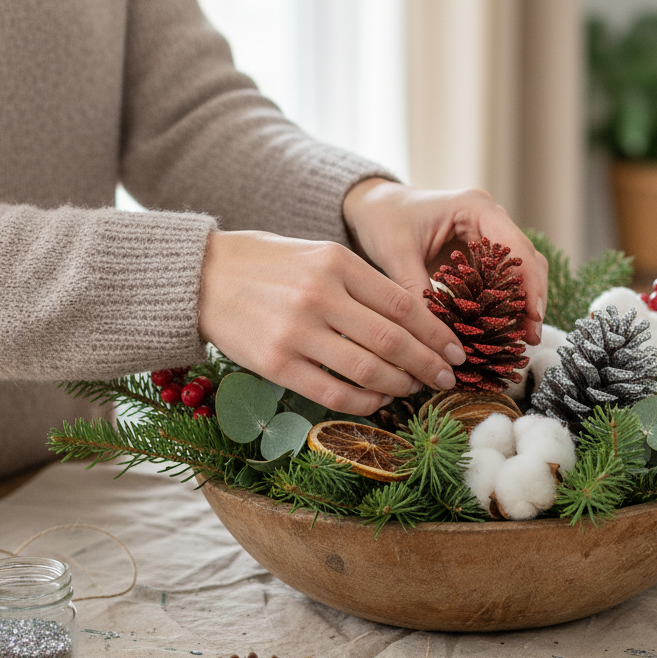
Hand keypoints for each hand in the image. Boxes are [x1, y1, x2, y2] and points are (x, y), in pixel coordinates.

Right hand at [197, 230, 466, 415]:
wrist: (202, 275)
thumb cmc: (268, 265)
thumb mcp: (319, 256)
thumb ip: (363, 284)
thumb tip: (416, 321)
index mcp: (337, 262)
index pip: (403, 304)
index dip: (436, 332)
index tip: (454, 350)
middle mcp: (320, 295)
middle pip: (392, 340)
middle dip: (428, 364)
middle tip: (446, 378)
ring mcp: (296, 331)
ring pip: (368, 370)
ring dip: (400, 386)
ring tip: (414, 389)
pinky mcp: (275, 364)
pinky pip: (333, 392)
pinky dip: (364, 402)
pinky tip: (378, 401)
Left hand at [342, 180, 548, 343]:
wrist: (374, 207)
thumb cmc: (383, 221)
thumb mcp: (397, 256)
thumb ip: (417, 294)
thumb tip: (437, 338)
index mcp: (475, 208)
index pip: (516, 246)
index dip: (529, 282)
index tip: (533, 317)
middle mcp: (490, 217)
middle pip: (526, 260)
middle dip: (531, 299)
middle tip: (530, 338)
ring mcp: (489, 233)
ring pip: (520, 270)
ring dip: (522, 303)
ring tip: (522, 339)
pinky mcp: (481, 252)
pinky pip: (502, 278)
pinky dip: (504, 302)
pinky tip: (503, 328)